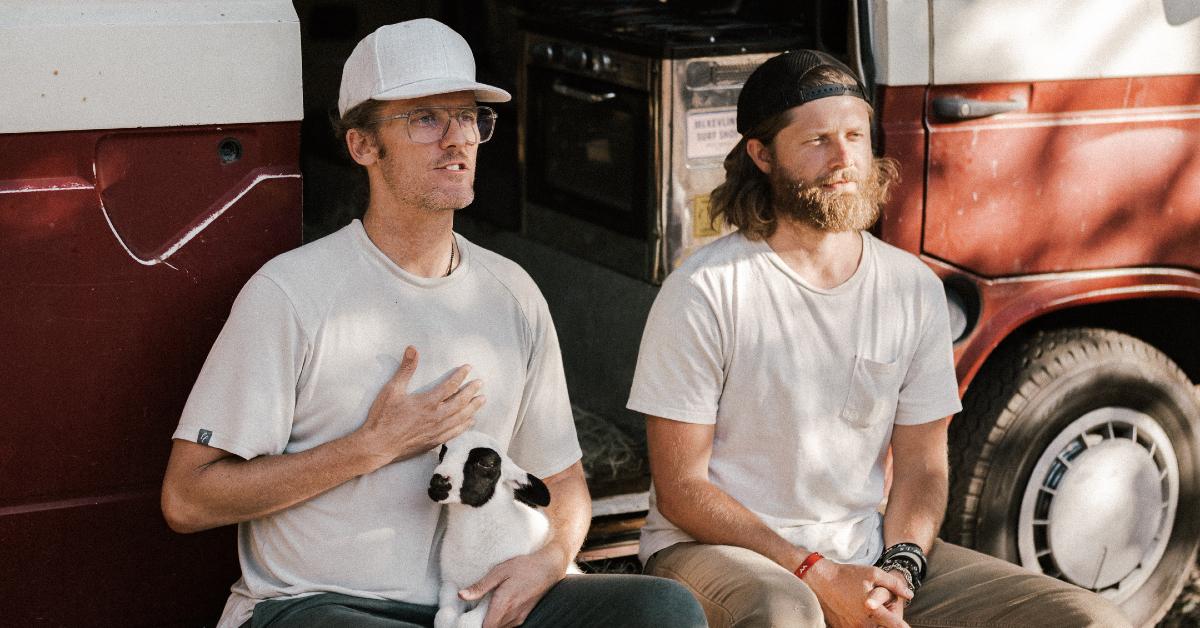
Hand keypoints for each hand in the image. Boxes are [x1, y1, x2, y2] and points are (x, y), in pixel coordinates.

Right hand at [356, 346, 484, 465]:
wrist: (378, 446)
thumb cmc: (383, 417)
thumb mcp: (392, 389)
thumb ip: (405, 369)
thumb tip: (412, 348)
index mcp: (428, 402)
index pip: (450, 386)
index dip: (461, 375)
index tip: (468, 368)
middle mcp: (436, 416)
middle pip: (461, 402)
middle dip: (471, 391)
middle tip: (480, 383)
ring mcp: (437, 431)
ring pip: (461, 417)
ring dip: (473, 408)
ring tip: (482, 400)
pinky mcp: (434, 442)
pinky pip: (455, 432)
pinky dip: (465, 425)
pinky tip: (470, 421)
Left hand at [459, 546, 568, 627]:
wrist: (548, 568)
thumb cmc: (524, 566)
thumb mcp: (499, 571)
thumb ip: (480, 586)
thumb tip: (461, 596)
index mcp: (504, 604)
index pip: (486, 627)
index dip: (475, 625)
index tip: (468, 617)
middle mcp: (512, 615)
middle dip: (481, 622)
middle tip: (475, 610)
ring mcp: (519, 617)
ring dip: (491, 621)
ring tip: (486, 607)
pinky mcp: (524, 616)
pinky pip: (507, 625)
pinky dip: (500, 620)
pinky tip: (498, 607)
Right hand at [804, 559, 911, 627]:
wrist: (820, 579)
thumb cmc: (847, 575)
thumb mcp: (873, 573)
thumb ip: (894, 584)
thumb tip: (909, 594)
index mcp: (872, 610)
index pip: (894, 624)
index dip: (903, 627)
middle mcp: (862, 623)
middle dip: (886, 622)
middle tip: (881, 608)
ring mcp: (851, 627)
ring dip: (874, 623)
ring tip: (866, 607)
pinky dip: (863, 623)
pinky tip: (856, 611)